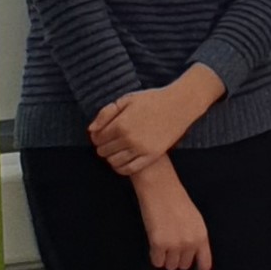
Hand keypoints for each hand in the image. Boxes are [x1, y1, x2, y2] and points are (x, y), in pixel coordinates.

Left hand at [89, 77, 211, 174]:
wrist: (178, 105)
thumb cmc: (152, 100)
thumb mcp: (126, 100)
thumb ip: (106, 113)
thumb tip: (91, 130)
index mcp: (120, 124)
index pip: (97, 138)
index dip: (96, 137)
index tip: (101, 134)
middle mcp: (129, 139)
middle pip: (103, 151)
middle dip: (102, 147)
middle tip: (109, 141)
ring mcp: (140, 149)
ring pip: (114, 162)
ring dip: (111, 157)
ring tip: (116, 150)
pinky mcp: (151, 156)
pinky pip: (129, 169)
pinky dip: (121, 168)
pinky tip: (122, 161)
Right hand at [138, 170, 214, 269]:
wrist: (161, 188)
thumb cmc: (177, 202)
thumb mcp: (195, 221)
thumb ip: (195, 238)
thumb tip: (190, 257)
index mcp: (202, 236)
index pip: (205, 264)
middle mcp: (190, 243)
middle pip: (183, 266)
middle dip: (176, 259)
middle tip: (170, 246)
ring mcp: (174, 244)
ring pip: (169, 266)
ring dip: (165, 258)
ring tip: (162, 243)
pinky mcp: (158, 243)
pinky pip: (156, 262)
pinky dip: (154, 256)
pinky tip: (154, 244)